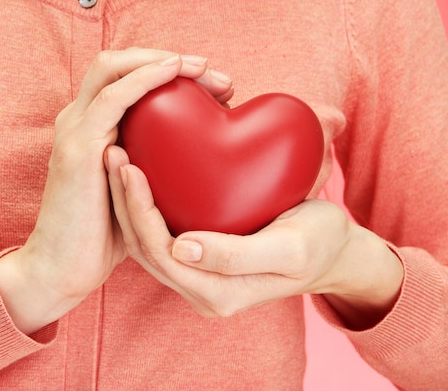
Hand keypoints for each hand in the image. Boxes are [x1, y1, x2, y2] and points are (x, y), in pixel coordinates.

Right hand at [0, 48, 233, 334]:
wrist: (62, 269)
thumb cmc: (105, 236)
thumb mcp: (136, 191)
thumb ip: (154, 168)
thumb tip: (201, 161)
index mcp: (93, 127)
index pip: (128, 78)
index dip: (170, 72)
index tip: (218, 88)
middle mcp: (79, 119)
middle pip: (121, 63)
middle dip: (170, 59)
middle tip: (218, 77)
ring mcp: (75, 130)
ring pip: (113, 67)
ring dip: (161, 60)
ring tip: (202, 67)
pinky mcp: (78, 147)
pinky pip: (113, 98)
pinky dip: (144, 78)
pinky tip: (174, 71)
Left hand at [106, 153, 403, 328]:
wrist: (333, 250)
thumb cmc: (320, 244)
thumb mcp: (293, 249)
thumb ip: (239, 256)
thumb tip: (182, 248)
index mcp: (218, 293)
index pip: (161, 254)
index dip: (140, 212)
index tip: (130, 166)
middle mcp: (201, 289)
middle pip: (145, 248)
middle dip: (124, 202)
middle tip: (114, 153)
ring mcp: (198, 276)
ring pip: (147, 242)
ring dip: (128, 202)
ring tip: (117, 157)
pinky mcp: (199, 258)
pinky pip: (161, 233)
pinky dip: (145, 203)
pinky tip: (139, 171)